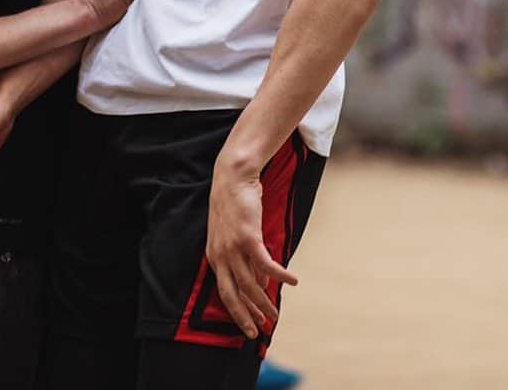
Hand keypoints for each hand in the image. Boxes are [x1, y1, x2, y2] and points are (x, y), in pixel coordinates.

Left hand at [205, 154, 297, 339]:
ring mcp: (233, 248)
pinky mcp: (248, 238)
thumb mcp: (235, 236)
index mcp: (214, 256)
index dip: (238, 312)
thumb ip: (245, 260)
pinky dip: (279, 276)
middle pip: (233, 295)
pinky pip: (266, 264)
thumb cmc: (235, 204)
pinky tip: (292, 281)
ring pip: (250, 285)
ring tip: (276, 314)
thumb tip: (260, 282)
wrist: (233, 177)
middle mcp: (220, 255)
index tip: (250, 326)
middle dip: (247, 316)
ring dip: (264, 302)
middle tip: (262, 330)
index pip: (225, 292)